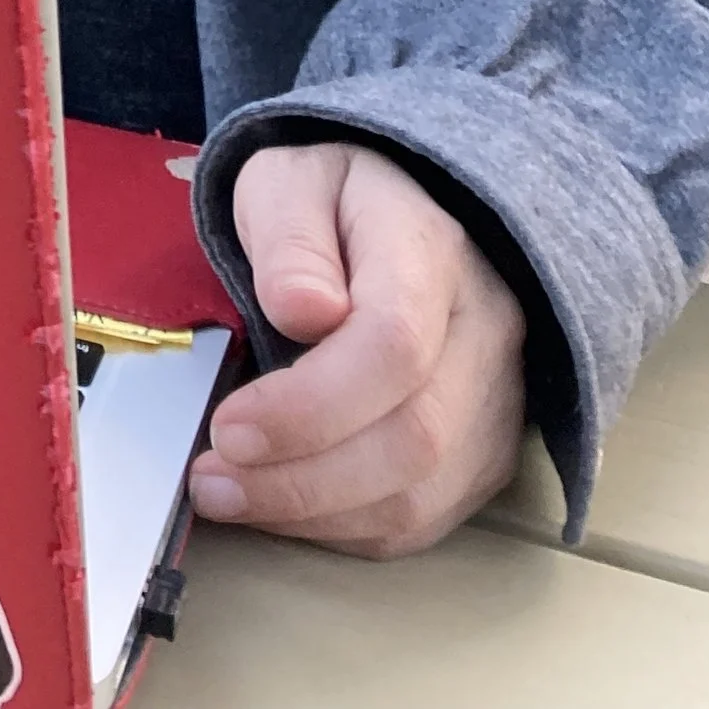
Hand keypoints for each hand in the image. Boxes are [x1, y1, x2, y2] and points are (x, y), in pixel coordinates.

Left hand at [189, 141, 525, 556]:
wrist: (400, 213)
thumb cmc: (330, 199)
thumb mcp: (287, 181)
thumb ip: (289, 239)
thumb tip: (302, 310)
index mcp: (430, 249)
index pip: (394, 345)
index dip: (309, 405)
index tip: (227, 426)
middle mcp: (485, 330)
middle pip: (415, 435)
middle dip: (303, 476)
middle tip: (212, 478)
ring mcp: (496, 398)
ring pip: (424, 493)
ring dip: (316, 512)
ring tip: (228, 495)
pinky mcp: (486, 452)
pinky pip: (424, 517)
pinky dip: (346, 527)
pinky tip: (282, 506)